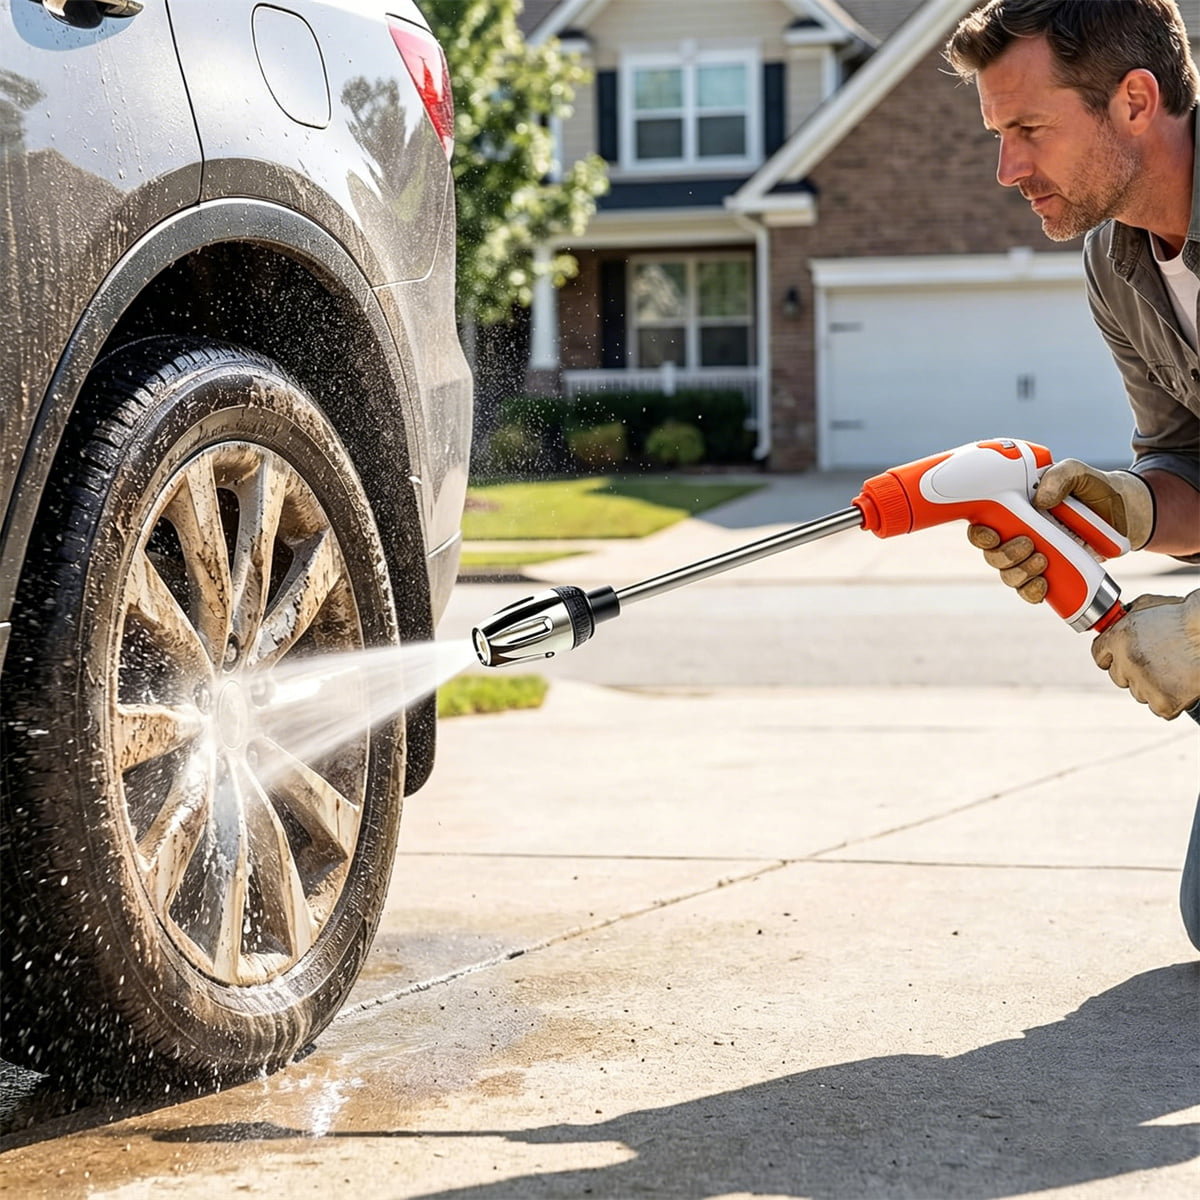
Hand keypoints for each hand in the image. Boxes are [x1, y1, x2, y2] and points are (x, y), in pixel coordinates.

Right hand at [966, 459, 1154, 604]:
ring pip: (1008, 575)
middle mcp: (1017, 536)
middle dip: (1005, 556)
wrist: (1125, 516)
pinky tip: (1045, 585)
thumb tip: (1041, 499)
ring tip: (1044, 561)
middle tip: (1030, 546)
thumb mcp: (1081, 475)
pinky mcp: (1049, 575)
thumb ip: (1063, 475)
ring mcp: (1031, 557)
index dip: (980, 536)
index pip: (982, 527)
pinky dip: (1032, 592)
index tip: (993, 536)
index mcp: (1014, 511)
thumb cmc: (1097, 492)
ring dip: (1020, 573)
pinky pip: (1028, 592)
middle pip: (992, 555)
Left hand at [1091, 591, 1199, 718]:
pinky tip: (1182, 684)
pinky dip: (1171, 701)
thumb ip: (1126, 617)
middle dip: (1133, 671)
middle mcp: (1126, 662)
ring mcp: (1144, 684)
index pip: (1099, 656)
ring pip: (1140, 693)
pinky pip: (1160, 709)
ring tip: (1176, 668)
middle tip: (1158, 661)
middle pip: (1118, 677)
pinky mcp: (1163, 703)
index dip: (1111, 656)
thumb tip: (1115, 621)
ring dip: (1154, 686)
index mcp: (1118, 639)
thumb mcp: (1147, 604)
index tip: (1122, 656)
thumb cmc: (1184, 616)